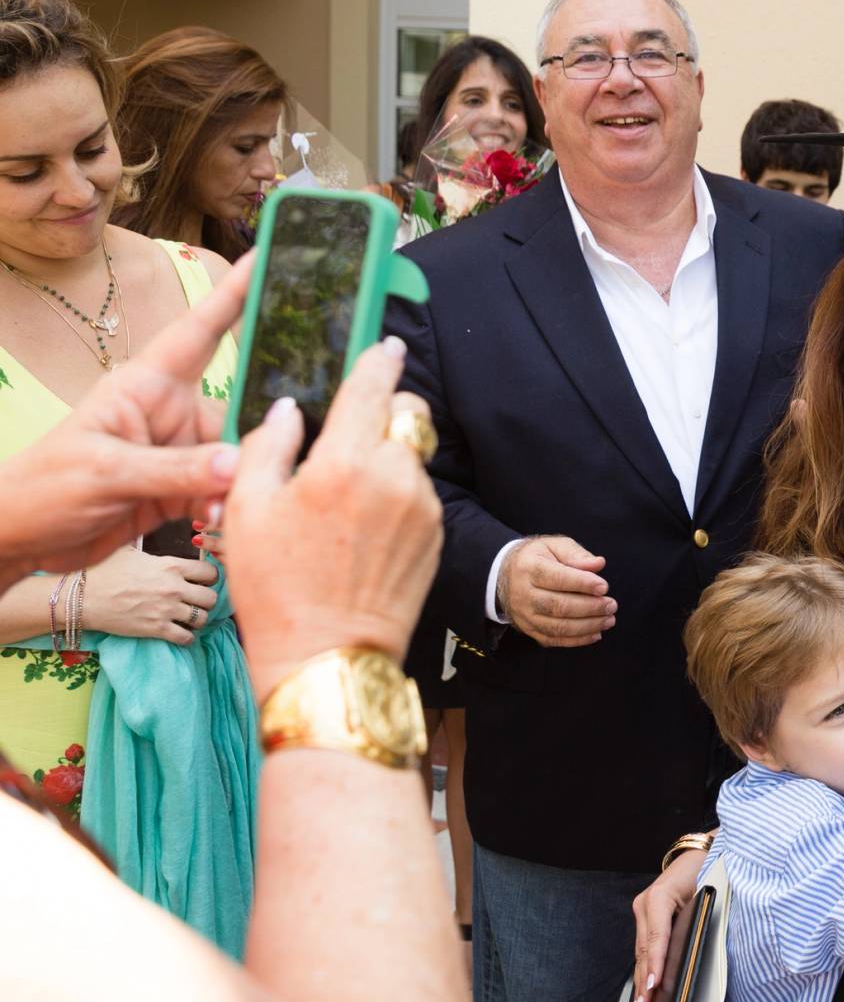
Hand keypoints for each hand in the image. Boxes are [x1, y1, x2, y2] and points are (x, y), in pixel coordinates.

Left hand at [0, 258, 249, 582]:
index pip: (200, 332)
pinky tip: (218, 528)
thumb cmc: (45, 488)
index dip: (234, 297)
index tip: (267, 263)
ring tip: (224, 513)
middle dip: (261, 434)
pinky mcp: (184, 489)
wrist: (21, 538)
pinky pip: (228, 492)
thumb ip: (176, 470)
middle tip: (271, 462)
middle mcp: (170, 413)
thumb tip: (239, 465)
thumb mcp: (107, 472)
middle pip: (241, 410)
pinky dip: (230, 509)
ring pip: (240, 458)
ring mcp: (180, 452)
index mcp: (146, 386)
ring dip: (241, 485)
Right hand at [80, 547, 219, 644]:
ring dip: (198, 619)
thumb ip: (154, 553)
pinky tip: (180, 633)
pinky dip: (186, 638)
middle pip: (212, 598)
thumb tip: (158, 543)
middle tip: (197, 601)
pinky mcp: (156, 629)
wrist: (81, 596)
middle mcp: (174, 588)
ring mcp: (166, 610)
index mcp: (171, 566)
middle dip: (206, 600)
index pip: (211, 572)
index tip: (203, 581)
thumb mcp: (131, 551)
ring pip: (202, 619)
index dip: (210, 577)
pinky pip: (186, 638)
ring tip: (189, 617)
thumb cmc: (103, 570)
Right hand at [225, 337, 442, 699]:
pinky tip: (365, 526)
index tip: (384, 345)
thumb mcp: (248, 511)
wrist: (328, 656)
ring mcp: (423, 508)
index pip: (373, 387)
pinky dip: (399, 493)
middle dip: (387, 411)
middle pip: (408, 414)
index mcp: (345, 463)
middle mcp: (395, 477)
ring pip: (414, 455)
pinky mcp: (437, 535)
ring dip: (389, 458)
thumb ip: (269, 446)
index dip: (379, 359)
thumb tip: (292, 411)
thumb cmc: (277, 588)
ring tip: (347, 497)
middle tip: (352, 433)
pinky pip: (420, 493)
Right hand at [501, 536, 615, 647]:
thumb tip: (598, 564)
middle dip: (590, 607)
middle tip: (611, 605)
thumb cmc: (538, 558)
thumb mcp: (554, 546)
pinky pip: (554, 639)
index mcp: (529, 567)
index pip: (557, 578)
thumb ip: (577, 554)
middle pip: (558, 606)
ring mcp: (525, 615)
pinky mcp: (529, 630)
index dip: (583, 583)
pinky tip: (596, 633)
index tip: (604, 587)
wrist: (505, 575)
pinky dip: (577, 640)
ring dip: (588, 626)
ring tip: (608, 620)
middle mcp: (524, 593)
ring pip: (558, 627)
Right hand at [630, 847, 706, 1001]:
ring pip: (642, 952)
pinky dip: (645, 968)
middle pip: (645, 949)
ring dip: (641, 980)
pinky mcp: (645, 916)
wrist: (699, 852)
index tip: (653, 987)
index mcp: (659, 896)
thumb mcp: (706, 894)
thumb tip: (692, 958)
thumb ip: (697, 923)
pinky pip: (645, 947)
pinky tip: (644, 989)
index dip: (655, 964)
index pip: (657, 938)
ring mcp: (642, 909)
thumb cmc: (708, 871)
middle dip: (644, 981)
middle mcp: (645, 903)